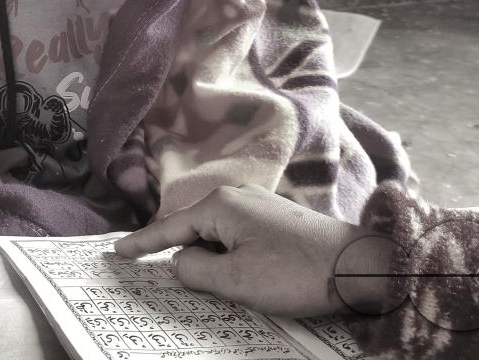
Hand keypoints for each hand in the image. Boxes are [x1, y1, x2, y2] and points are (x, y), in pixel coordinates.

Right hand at [114, 184, 391, 316]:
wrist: (360, 265)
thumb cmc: (296, 272)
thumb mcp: (236, 280)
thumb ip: (196, 271)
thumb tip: (180, 262)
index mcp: (220, 205)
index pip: (170, 227)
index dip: (143, 243)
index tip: (118, 252)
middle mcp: (237, 196)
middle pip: (193, 227)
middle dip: (178, 250)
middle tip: (161, 272)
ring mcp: (259, 205)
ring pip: (217, 232)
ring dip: (209, 256)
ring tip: (208, 282)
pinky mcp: (277, 219)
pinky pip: (236, 234)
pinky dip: (228, 253)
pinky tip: (236, 272)